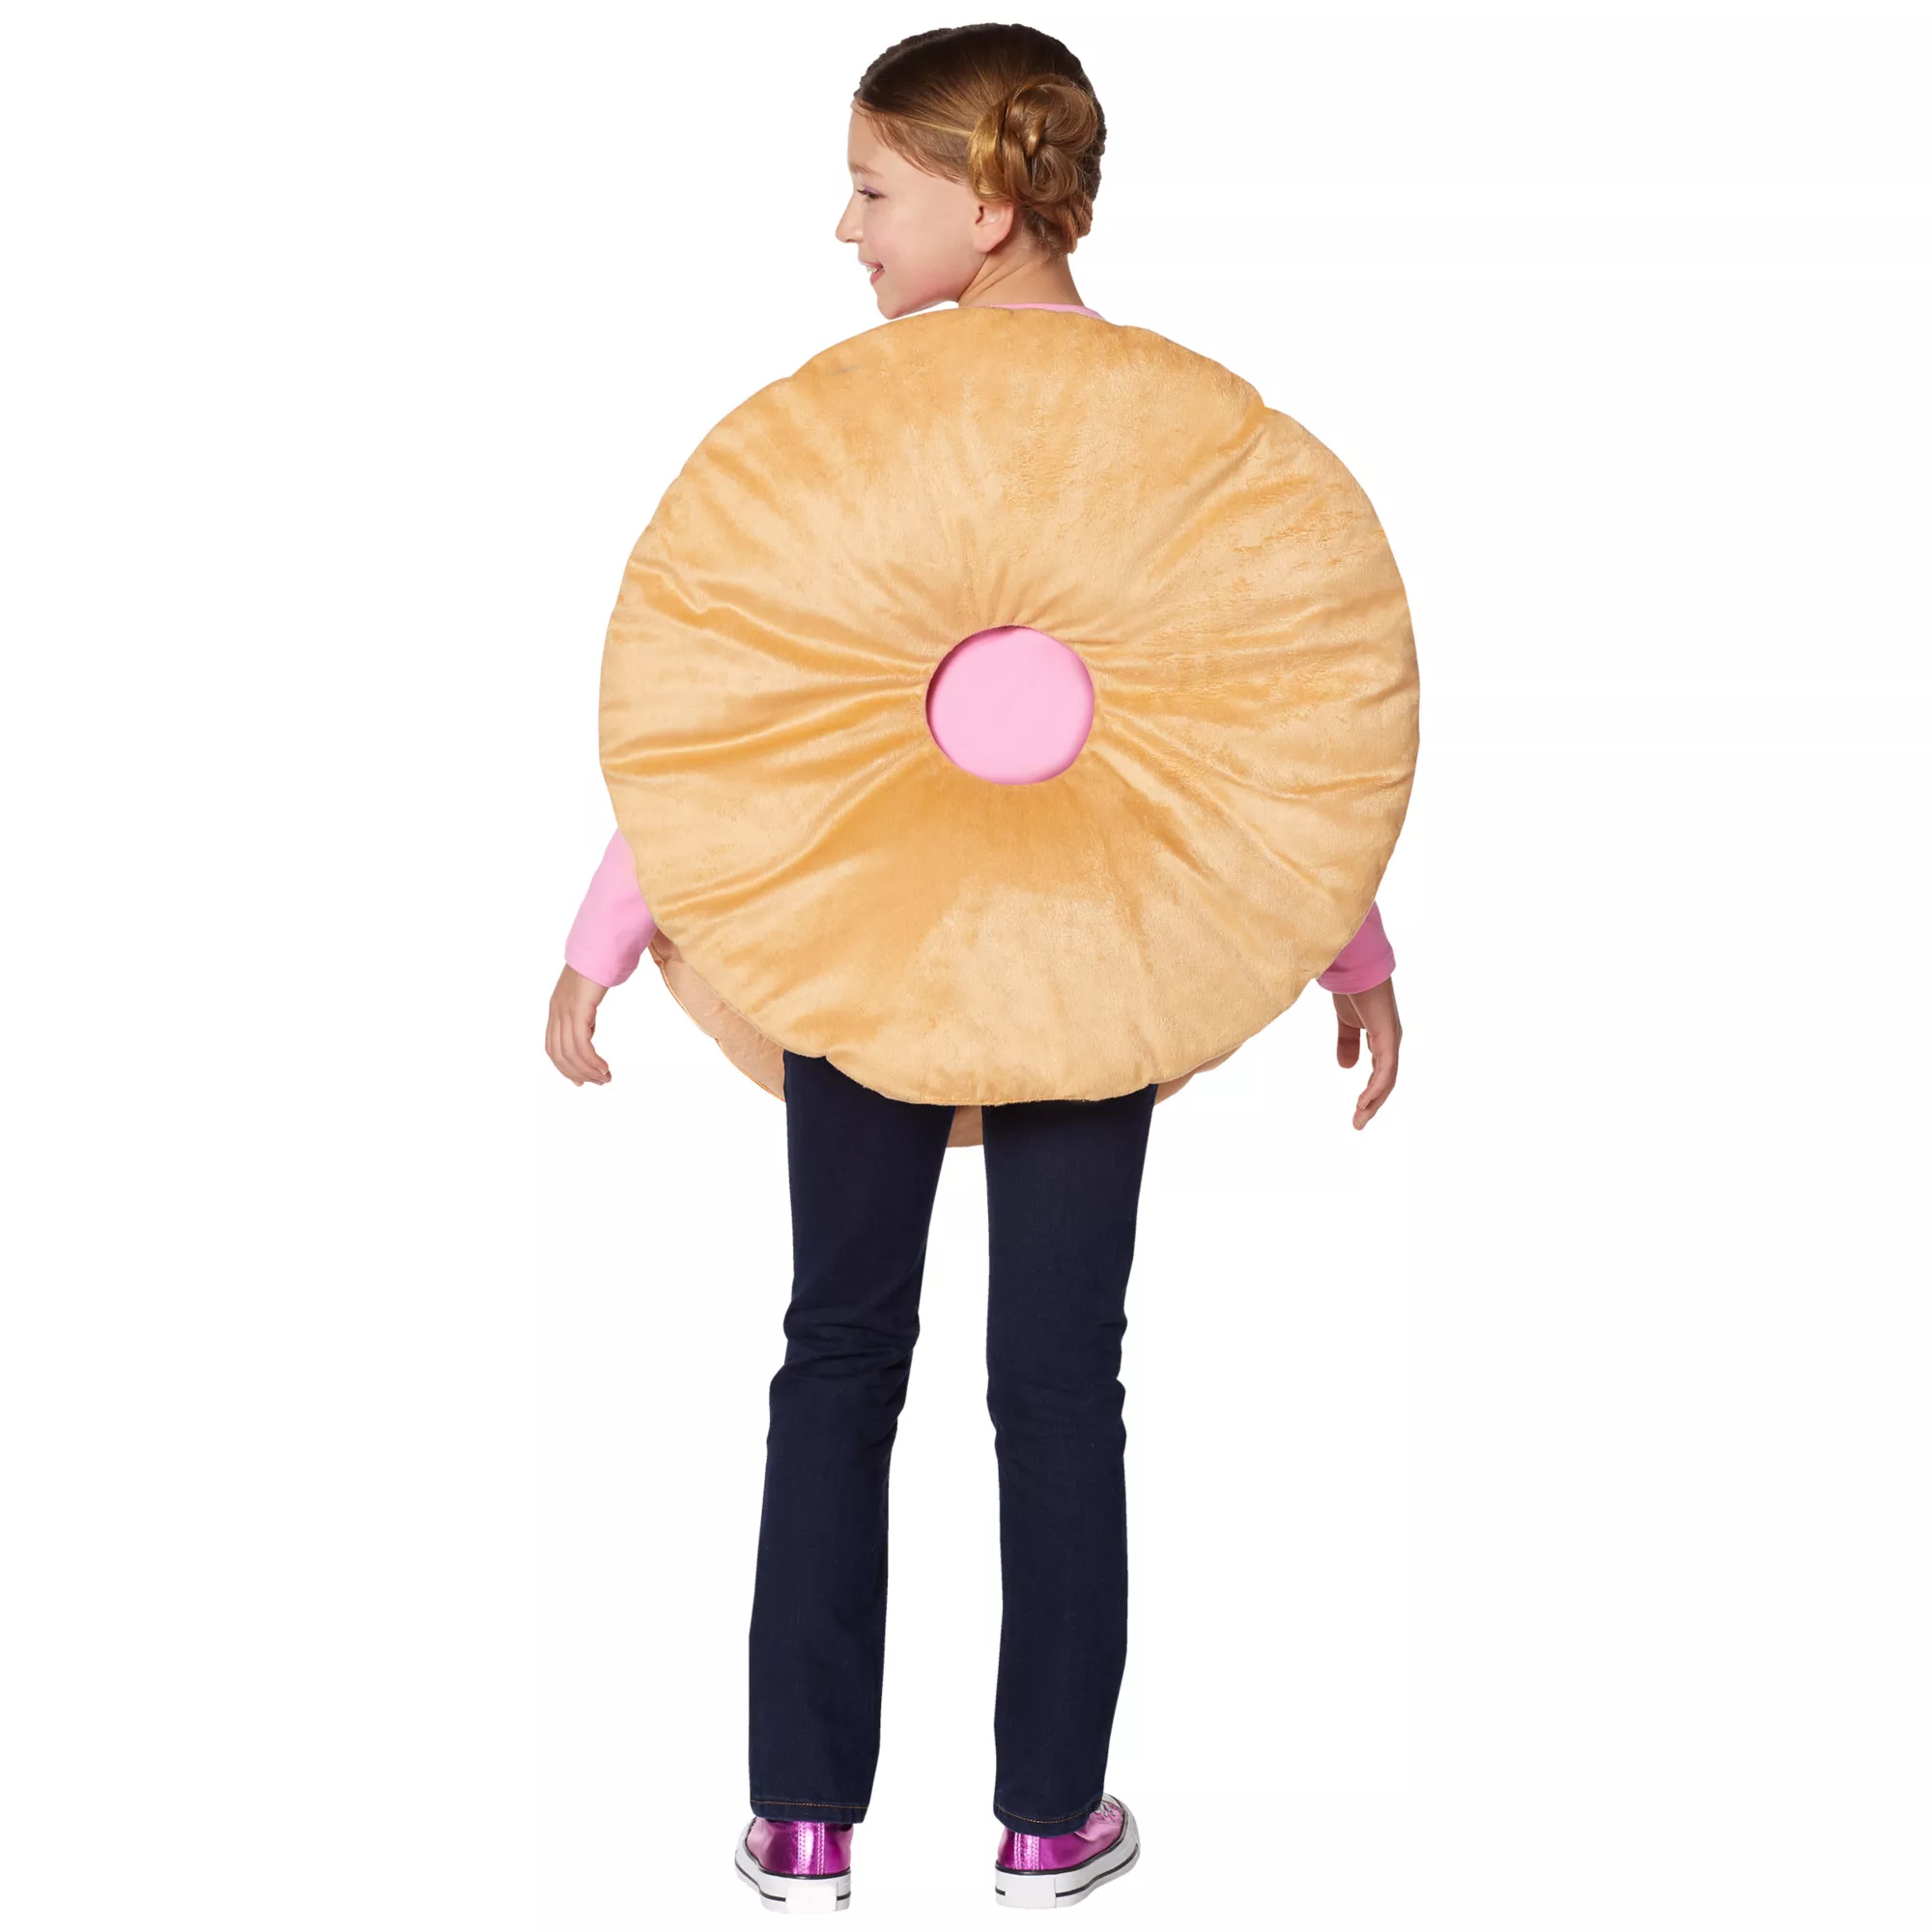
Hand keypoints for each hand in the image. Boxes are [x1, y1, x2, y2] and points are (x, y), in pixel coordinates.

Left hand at [546, 964, 611, 1085]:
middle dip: (578, 1073)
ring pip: (570, 1053)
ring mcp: (565, 1010)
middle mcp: (557, 1012)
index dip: (564, 1068)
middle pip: (559, 1055)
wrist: (601, 946)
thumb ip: (583, 1014)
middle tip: (598, 1082)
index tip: (582, 1081)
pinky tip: (604, 1067)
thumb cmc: (599, 967)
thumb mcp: (586, 996)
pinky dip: (591, 1061)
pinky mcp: (578, 1009)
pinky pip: (581, 1045)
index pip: (552, 1048)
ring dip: (588, 1071)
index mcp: (556, 1009)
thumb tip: (587, 1033)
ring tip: (605, 1078)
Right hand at [1333, 977, 1400, 1129]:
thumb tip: (1346, 1067)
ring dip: (1373, 1102)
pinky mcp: (1387, 1036)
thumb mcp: (1345, 1022)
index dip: (1370, 1093)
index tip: (1357, 1111)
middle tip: (1357, 1123)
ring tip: (1359, 1118)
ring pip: (1387, 1079)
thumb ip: (1347, 1042)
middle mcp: (1390, 1041)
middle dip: (1372, 1104)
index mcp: (1381, 1038)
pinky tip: (1364, 1101)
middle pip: (1386, 1081)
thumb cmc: (1351, 988)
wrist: (1353, 967)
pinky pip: (1385, 1069)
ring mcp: (1390, 1039)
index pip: (1380, 1073)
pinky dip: (1376, 1087)